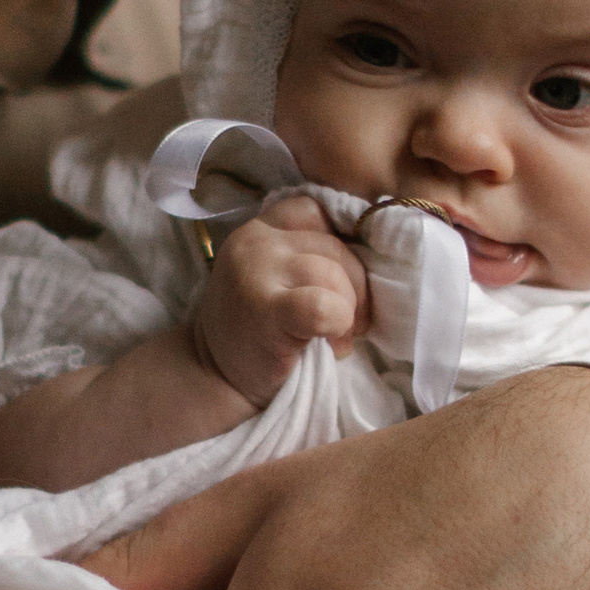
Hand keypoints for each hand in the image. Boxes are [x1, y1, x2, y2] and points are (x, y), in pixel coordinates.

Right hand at [191, 193, 369, 406]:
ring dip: (348, 312)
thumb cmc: (258, 329)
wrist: (215, 377)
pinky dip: (339, 323)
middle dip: (354, 289)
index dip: (343, 246)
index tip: (339, 283)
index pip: (318, 212)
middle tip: (345, 324)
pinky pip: (322, 306)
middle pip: (335, 246)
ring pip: (334, 275)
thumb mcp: (277, 277)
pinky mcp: (266, 312)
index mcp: (263, 228)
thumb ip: (311, 256)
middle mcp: (257, 242)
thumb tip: (374, 256)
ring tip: (335, 338)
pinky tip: (332, 342)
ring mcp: (258, 273)